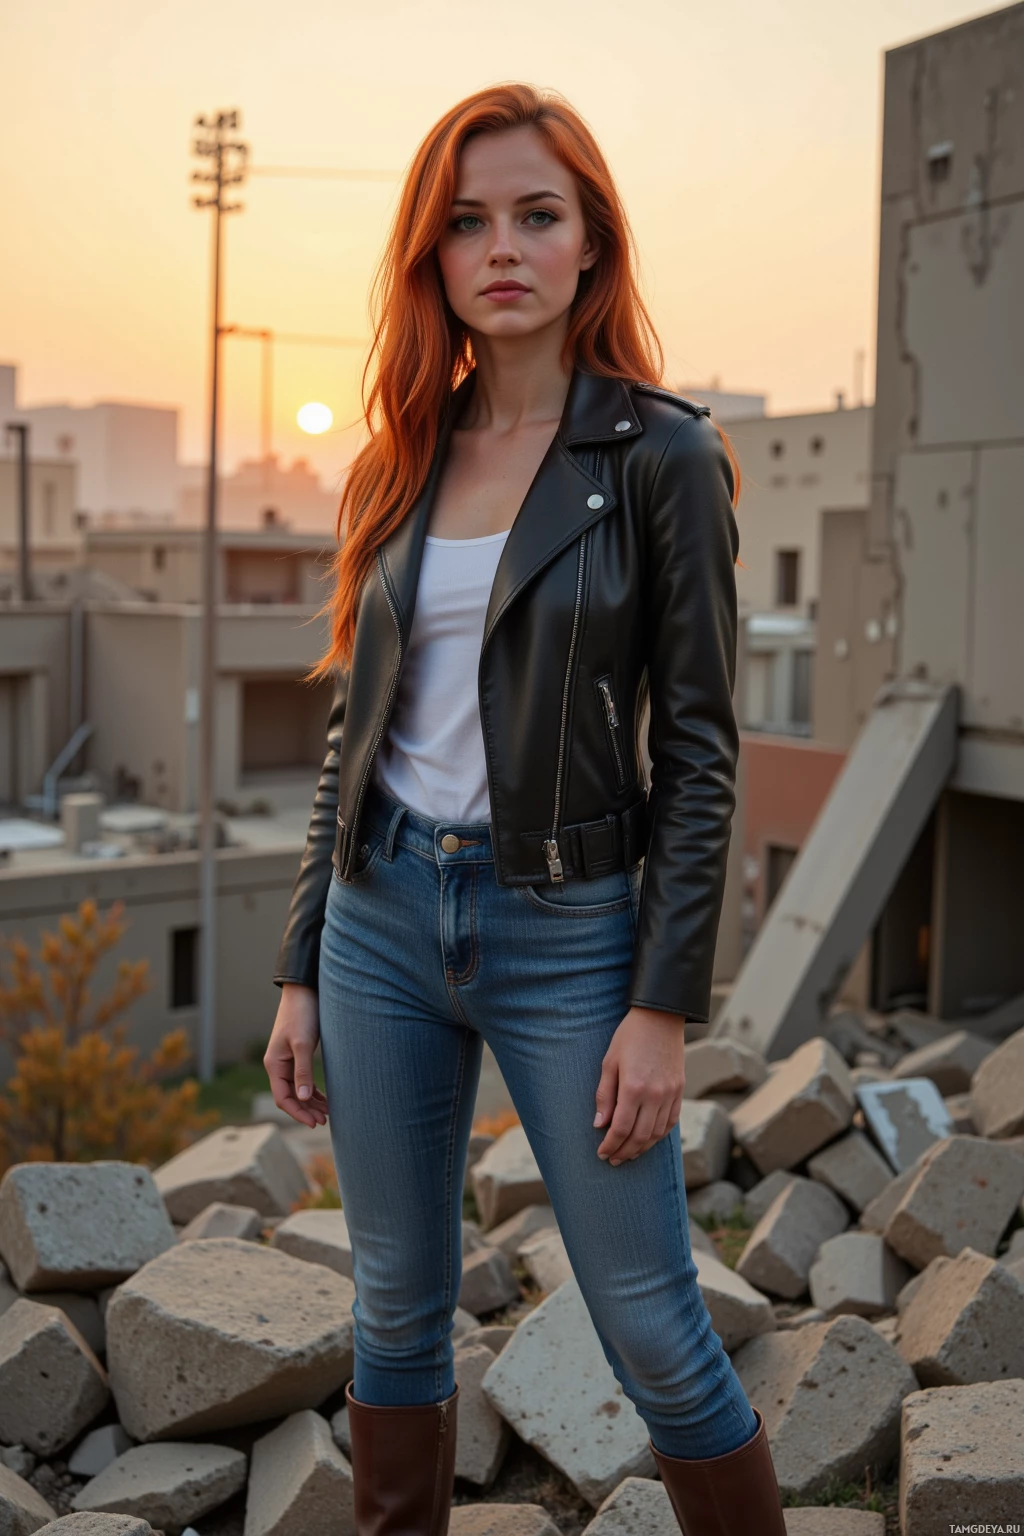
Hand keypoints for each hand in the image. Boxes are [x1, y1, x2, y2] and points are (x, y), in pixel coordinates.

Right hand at [264, 983, 329, 1126]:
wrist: (304, 990)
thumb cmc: (302, 1014)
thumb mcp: (303, 1043)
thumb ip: (303, 1071)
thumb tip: (304, 1098)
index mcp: (274, 1064)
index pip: (283, 1098)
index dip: (298, 1113)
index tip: (315, 1122)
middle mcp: (278, 1065)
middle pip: (290, 1096)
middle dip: (306, 1110)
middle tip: (325, 1121)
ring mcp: (288, 1060)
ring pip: (298, 1089)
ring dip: (311, 1103)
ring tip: (328, 1114)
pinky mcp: (298, 1055)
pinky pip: (303, 1079)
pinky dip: (313, 1091)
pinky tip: (325, 1099)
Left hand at [593, 1005, 685, 1164]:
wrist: (661, 1017)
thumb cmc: (629, 1037)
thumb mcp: (609, 1062)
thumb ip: (605, 1095)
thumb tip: (599, 1125)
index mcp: (634, 1088)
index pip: (620, 1128)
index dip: (610, 1145)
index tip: (601, 1153)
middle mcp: (655, 1095)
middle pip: (640, 1137)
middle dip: (624, 1152)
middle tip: (613, 1159)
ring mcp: (670, 1094)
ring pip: (657, 1134)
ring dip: (641, 1148)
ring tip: (628, 1154)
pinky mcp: (680, 1091)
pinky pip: (670, 1122)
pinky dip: (658, 1136)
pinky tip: (648, 1140)